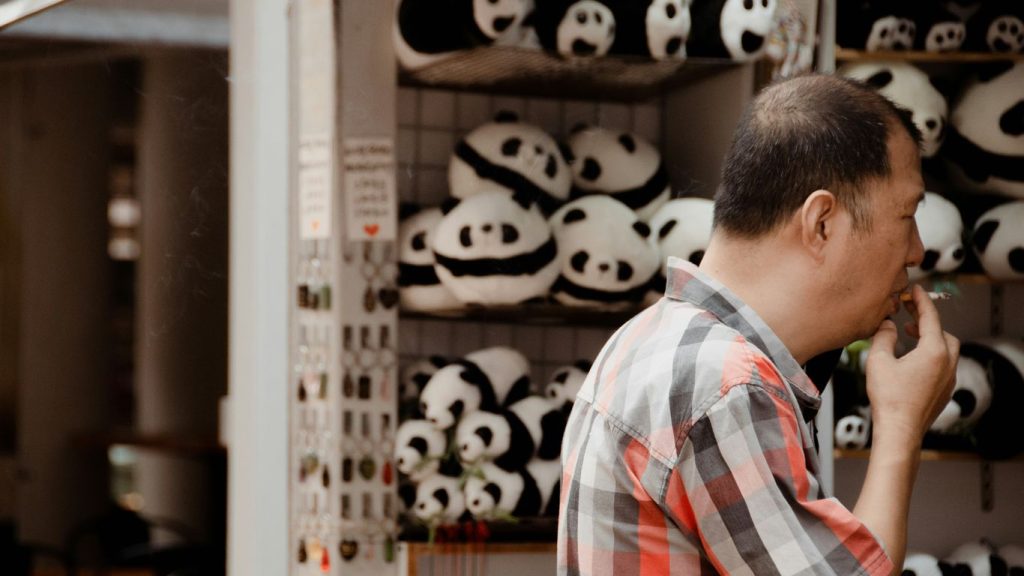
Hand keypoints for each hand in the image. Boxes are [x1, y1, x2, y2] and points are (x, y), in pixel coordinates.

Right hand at [864, 285, 958, 442]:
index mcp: (934, 351)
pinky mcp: (944, 391)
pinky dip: (930, 355)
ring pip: (945, 349)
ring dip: (928, 338)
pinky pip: (942, 364)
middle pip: (942, 332)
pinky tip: (911, 359)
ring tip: (908, 335)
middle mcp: (947, 363)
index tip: (916, 290)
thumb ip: (883, 336)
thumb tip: (888, 325)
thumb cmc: (889, 399)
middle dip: (926, 321)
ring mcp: (948, 378)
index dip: (921, 301)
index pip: (930, 317)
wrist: (900, 430)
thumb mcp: (878, 360)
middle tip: (909, 313)